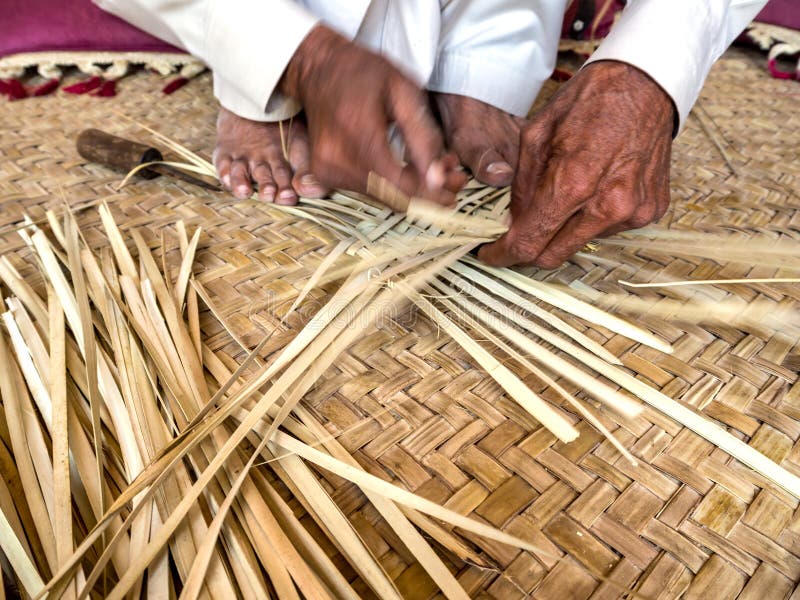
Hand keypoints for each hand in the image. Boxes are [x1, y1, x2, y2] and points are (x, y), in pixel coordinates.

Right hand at [281, 25, 463, 206]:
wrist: (318, 69)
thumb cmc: (363, 73)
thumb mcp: (404, 92)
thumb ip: (423, 137)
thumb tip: (439, 180)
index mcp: (358, 135)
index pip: (402, 187)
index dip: (434, 193)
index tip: (456, 184)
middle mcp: (337, 160)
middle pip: (393, 197)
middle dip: (427, 191)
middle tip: (451, 174)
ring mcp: (326, 171)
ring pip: (382, 197)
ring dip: (410, 188)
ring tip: (429, 165)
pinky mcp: (323, 175)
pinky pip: (367, 191)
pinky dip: (389, 184)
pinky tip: (403, 166)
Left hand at [478, 61, 673, 267]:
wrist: (645, 83)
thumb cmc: (588, 102)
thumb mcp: (536, 135)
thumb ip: (522, 187)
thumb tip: (512, 224)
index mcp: (574, 183)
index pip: (530, 241)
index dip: (504, 254)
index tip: (492, 254)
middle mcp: (608, 205)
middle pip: (553, 255)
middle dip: (529, 249)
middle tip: (517, 234)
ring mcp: (633, 211)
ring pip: (580, 242)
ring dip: (564, 228)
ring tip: (569, 190)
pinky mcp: (650, 211)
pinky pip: (609, 229)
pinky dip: (593, 217)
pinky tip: (596, 186)